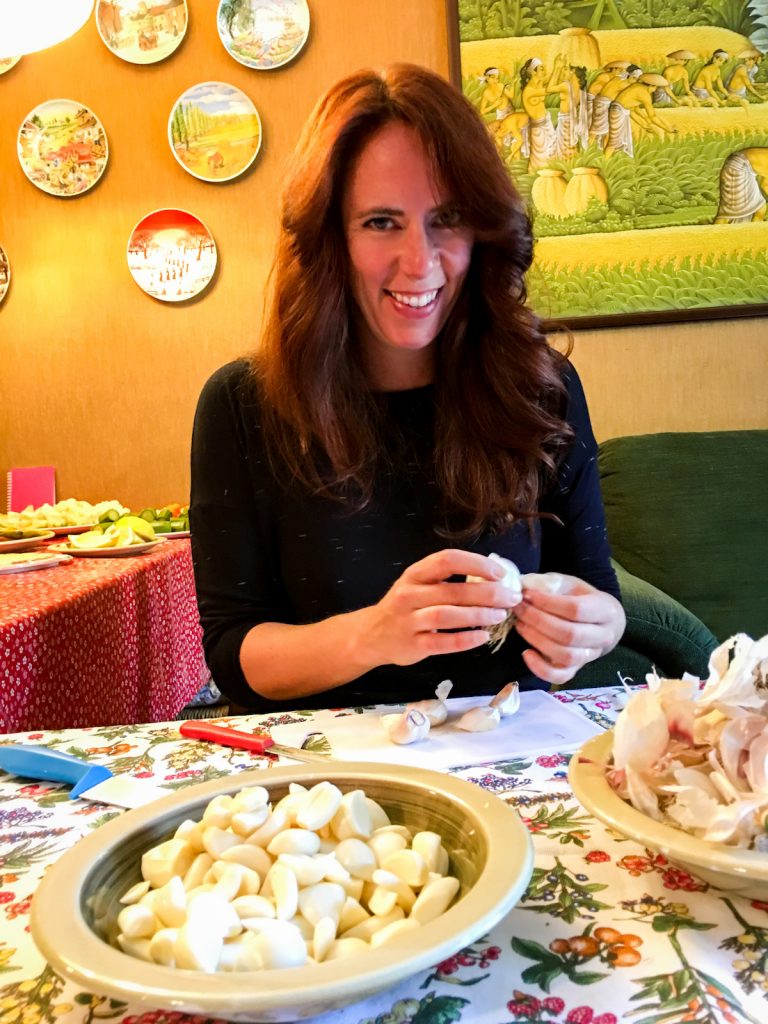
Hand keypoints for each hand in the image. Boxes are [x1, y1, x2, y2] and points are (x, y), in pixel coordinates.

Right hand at [360, 549, 521, 667]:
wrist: (372, 635)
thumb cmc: (405, 606)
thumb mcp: (419, 584)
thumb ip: (447, 579)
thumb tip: (493, 576)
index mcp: (415, 574)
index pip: (447, 560)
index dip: (476, 564)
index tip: (500, 573)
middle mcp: (410, 594)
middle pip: (453, 590)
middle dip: (487, 593)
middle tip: (511, 598)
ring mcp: (409, 621)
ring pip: (447, 616)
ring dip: (478, 615)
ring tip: (501, 616)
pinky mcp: (413, 645)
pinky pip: (443, 643)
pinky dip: (465, 640)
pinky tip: (483, 637)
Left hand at [513, 575, 624, 684]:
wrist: (602, 622)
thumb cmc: (582, 599)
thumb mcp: (570, 584)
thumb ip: (549, 584)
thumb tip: (523, 588)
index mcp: (605, 610)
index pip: (575, 609)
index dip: (547, 603)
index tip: (526, 595)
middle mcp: (603, 636)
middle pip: (569, 634)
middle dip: (538, 621)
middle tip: (518, 609)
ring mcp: (591, 656)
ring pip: (565, 656)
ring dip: (537, 640)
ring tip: (520, 624)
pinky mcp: (577, 669)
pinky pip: (560, 676)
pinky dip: (540, 668)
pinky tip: (526, 653)